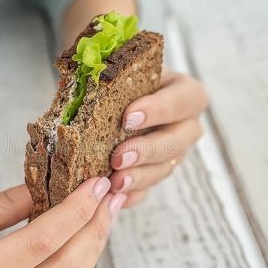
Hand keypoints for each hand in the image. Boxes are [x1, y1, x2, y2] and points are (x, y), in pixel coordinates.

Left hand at [110, 71, 208, 206]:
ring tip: (114, 183)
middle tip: (119, 157)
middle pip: (178, 141)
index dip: (160, 110)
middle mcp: (185, 124)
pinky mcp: (155, 173)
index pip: (185, 99)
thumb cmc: (120, 78)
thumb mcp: (121, 69)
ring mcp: (174, 152)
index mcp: (184, 92)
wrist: (114, 95)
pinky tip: (114, 198)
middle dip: (147, 151)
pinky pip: (148, 189)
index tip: (128, 118)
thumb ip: (111, 73)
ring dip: (139, 177)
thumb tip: (82, 79)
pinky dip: (131, 194)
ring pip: (164, 169)